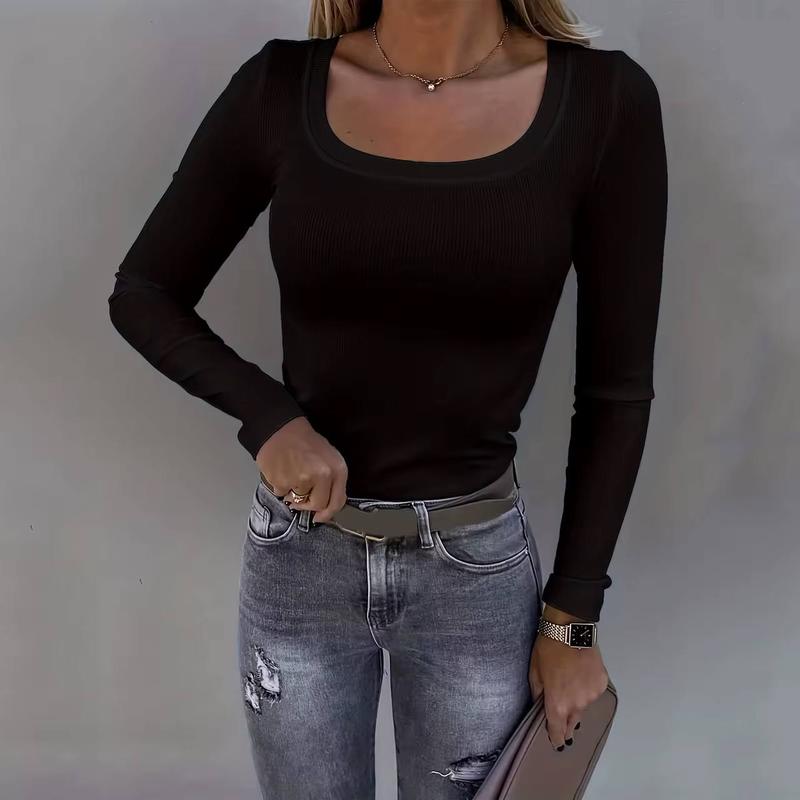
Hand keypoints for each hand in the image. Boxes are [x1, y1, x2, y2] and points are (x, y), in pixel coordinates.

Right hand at [255, 416, 348, 523]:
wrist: (281, 429)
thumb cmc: (306, 443)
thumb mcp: (329, 458)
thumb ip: (332, 482)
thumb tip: (326, 509)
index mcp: (337, 469)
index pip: (337, 501)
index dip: (328, 513)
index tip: (320, 517)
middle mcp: (322, 476)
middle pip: (317, 505)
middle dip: (307, 505)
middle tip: (300, 495)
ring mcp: (302, 480)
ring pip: (297, 501)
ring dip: (292, 494)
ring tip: (290, 474)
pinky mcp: (282, 482)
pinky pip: (281, 494)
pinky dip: (280, 486)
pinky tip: (281, 471)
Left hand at [529, 605, 608, 749]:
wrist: (570, 629)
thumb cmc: (548, 648)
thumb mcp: (535, 671)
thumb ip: (537, 693)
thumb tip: (540, 705)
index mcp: (558, 704)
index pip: (557, 730)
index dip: (556, 738)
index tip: (557, 743)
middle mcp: (577, 704)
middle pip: (572, 721)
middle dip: (567, 722)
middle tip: (564, 721)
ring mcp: (592, 695)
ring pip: (583, 706)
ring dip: (577, 702)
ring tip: (571, 686)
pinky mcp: (601, 684)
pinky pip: (593, 692)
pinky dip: (587, 689)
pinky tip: (581, 676)